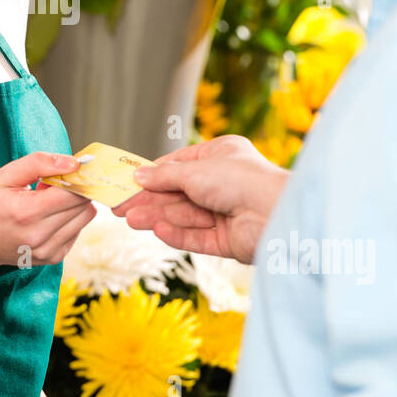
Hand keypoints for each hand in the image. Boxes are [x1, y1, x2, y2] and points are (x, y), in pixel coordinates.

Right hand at [0, 152, 96, 271]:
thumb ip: (38, 163)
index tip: (68, 169)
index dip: (76, 178)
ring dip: (73, 205)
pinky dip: (68, 219)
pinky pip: (77, 231)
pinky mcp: (52, 258)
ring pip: (85, 218)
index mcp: (26, 213)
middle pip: (83, 206)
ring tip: (46, 201)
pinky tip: (46, 216)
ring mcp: (47, 251)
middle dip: (74, 189)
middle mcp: (39, 236)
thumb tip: (73, 163)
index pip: (73, 193)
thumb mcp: (3, 176)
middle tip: (50, 185)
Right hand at [113, 134, 287, 265]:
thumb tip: (139, 176)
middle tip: (119, 208)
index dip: (152, 175)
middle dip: (149, 200)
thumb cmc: (241, 180)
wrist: (276, 214)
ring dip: (157, 216)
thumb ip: (164, 176)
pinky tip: (156, 230)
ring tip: (130, 219)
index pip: (179, 165)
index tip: (126, 184)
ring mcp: (226, 212)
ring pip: (184, 215)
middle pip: (178, 193)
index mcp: (221, 156)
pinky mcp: (229, 239)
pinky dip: (176, 233)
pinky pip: (197, 236)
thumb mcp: (194, 171)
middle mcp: (224, 183)